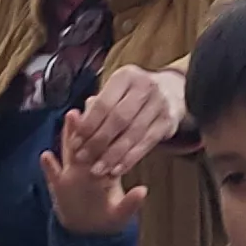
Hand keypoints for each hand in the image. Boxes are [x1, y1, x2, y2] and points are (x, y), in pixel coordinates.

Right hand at [38, 123, 149, 237]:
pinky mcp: (59, 186)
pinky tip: (45, 156)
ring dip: (70, 133)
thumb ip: (130, 203)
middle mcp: (88, 166)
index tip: (115, 112)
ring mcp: (72, 174)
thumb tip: (143, 191)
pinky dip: (49, 167)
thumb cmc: (107, 217)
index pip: (109, 147)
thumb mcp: (121, 213)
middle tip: (92, 101)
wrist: (87, 231)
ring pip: (71, 149)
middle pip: (89, 141)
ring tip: (70, 115)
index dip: (111, 131)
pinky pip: (53, 174)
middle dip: (90, 122)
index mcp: (106, 168)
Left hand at [60, 66, 184, 181]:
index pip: (103, 104)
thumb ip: (96, 107)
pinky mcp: (168, 122)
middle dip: (98, 142)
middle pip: (118, 119)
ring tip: (98, 169)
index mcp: (126, 76)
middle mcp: (145, 87)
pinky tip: (117, 169)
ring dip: (113, 155)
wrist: (171, 91)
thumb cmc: (132, 94)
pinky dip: (130, 158)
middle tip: (82, 159)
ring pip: (133, 134)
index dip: (87, 125)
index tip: (74, 143)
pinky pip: (146, 144)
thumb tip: (75, 126)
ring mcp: (160, 104)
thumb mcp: (115, 90)